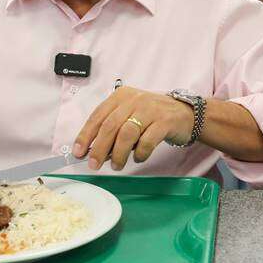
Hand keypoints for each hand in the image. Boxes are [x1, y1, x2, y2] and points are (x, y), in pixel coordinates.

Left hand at [72, 86, 194, 169]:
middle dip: (99, 148)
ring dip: (118, 154)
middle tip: (94, 164)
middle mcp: (134, 100)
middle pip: (111, 126)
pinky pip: (147, 141)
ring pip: (127, 134)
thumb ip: (112, 130)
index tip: (78, 152)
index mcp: (121, 96)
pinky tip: (138, 157)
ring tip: (117, 165)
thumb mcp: (129, 115)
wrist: (184, 114)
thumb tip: (93, 152)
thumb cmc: (152, 117)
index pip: (98, 116)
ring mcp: (150, 110)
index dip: (86, 135)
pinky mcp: (165, 122)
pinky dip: (140, 153)